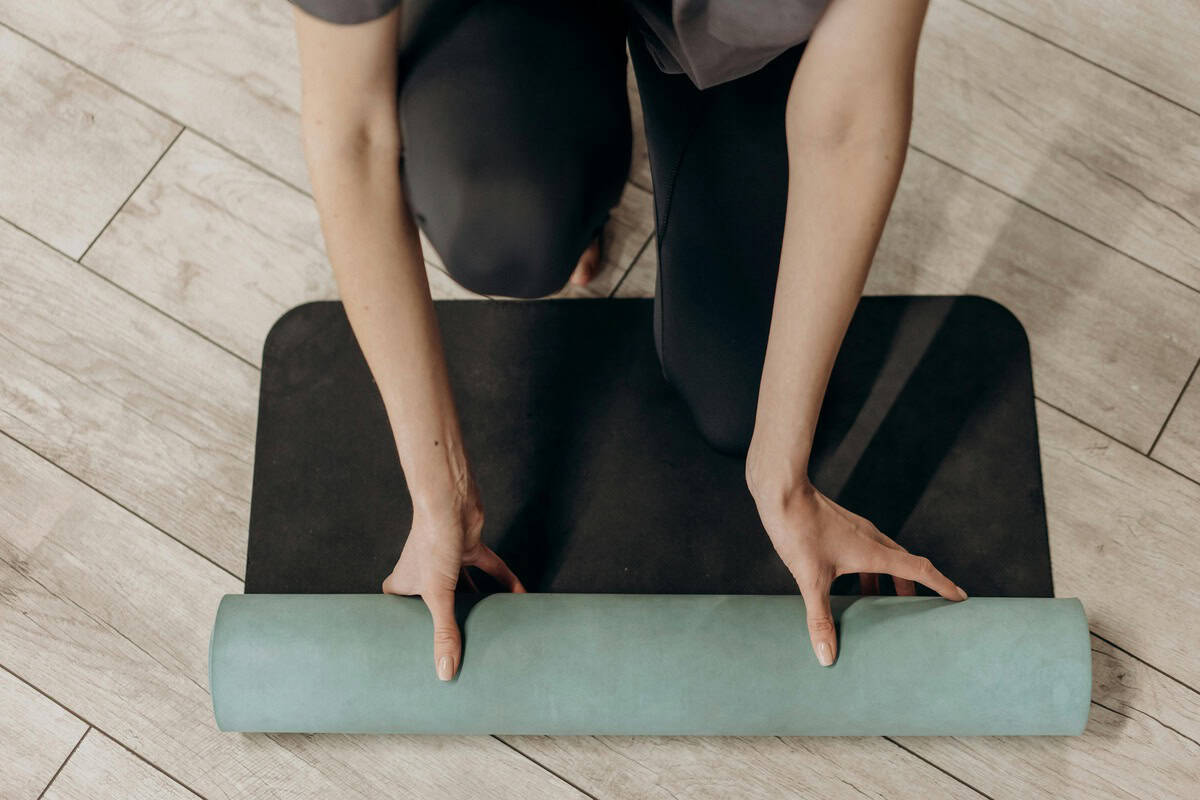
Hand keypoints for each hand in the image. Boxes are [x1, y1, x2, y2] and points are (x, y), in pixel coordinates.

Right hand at [382, 475, 524, 680]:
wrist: (451, 500)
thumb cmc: (433, 541)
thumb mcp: (438, 595)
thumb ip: (445, 633)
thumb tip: (445, 672)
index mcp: (404, 582)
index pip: (398, 609)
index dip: (402, 626)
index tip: (411, 649)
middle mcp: (424, 571)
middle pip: (435, 602)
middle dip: (447, 620)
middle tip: (457, 647)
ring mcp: (448, 559)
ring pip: (465, 587)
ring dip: (478, 603)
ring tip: (490, 628)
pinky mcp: (470, 546)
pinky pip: (490, 569)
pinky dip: (505, 582)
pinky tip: (519, 598)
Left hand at [748, 474, 965, 667]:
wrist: (781, 490)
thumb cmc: (799, 530)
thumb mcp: (811, 579)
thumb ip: (820, 618)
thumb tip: (827, 656)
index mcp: (874, 551)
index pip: (920, 569)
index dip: (941, 585)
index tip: (960, 597)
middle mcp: (871, 538)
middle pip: (905, 564)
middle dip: (915, 588)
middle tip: (920, 611)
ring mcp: (855, 530)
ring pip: (884, 557)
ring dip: (889, 579)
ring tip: (882, 602)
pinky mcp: (840, 526)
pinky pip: (865, 550)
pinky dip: (867, 569)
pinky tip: (846, 581)